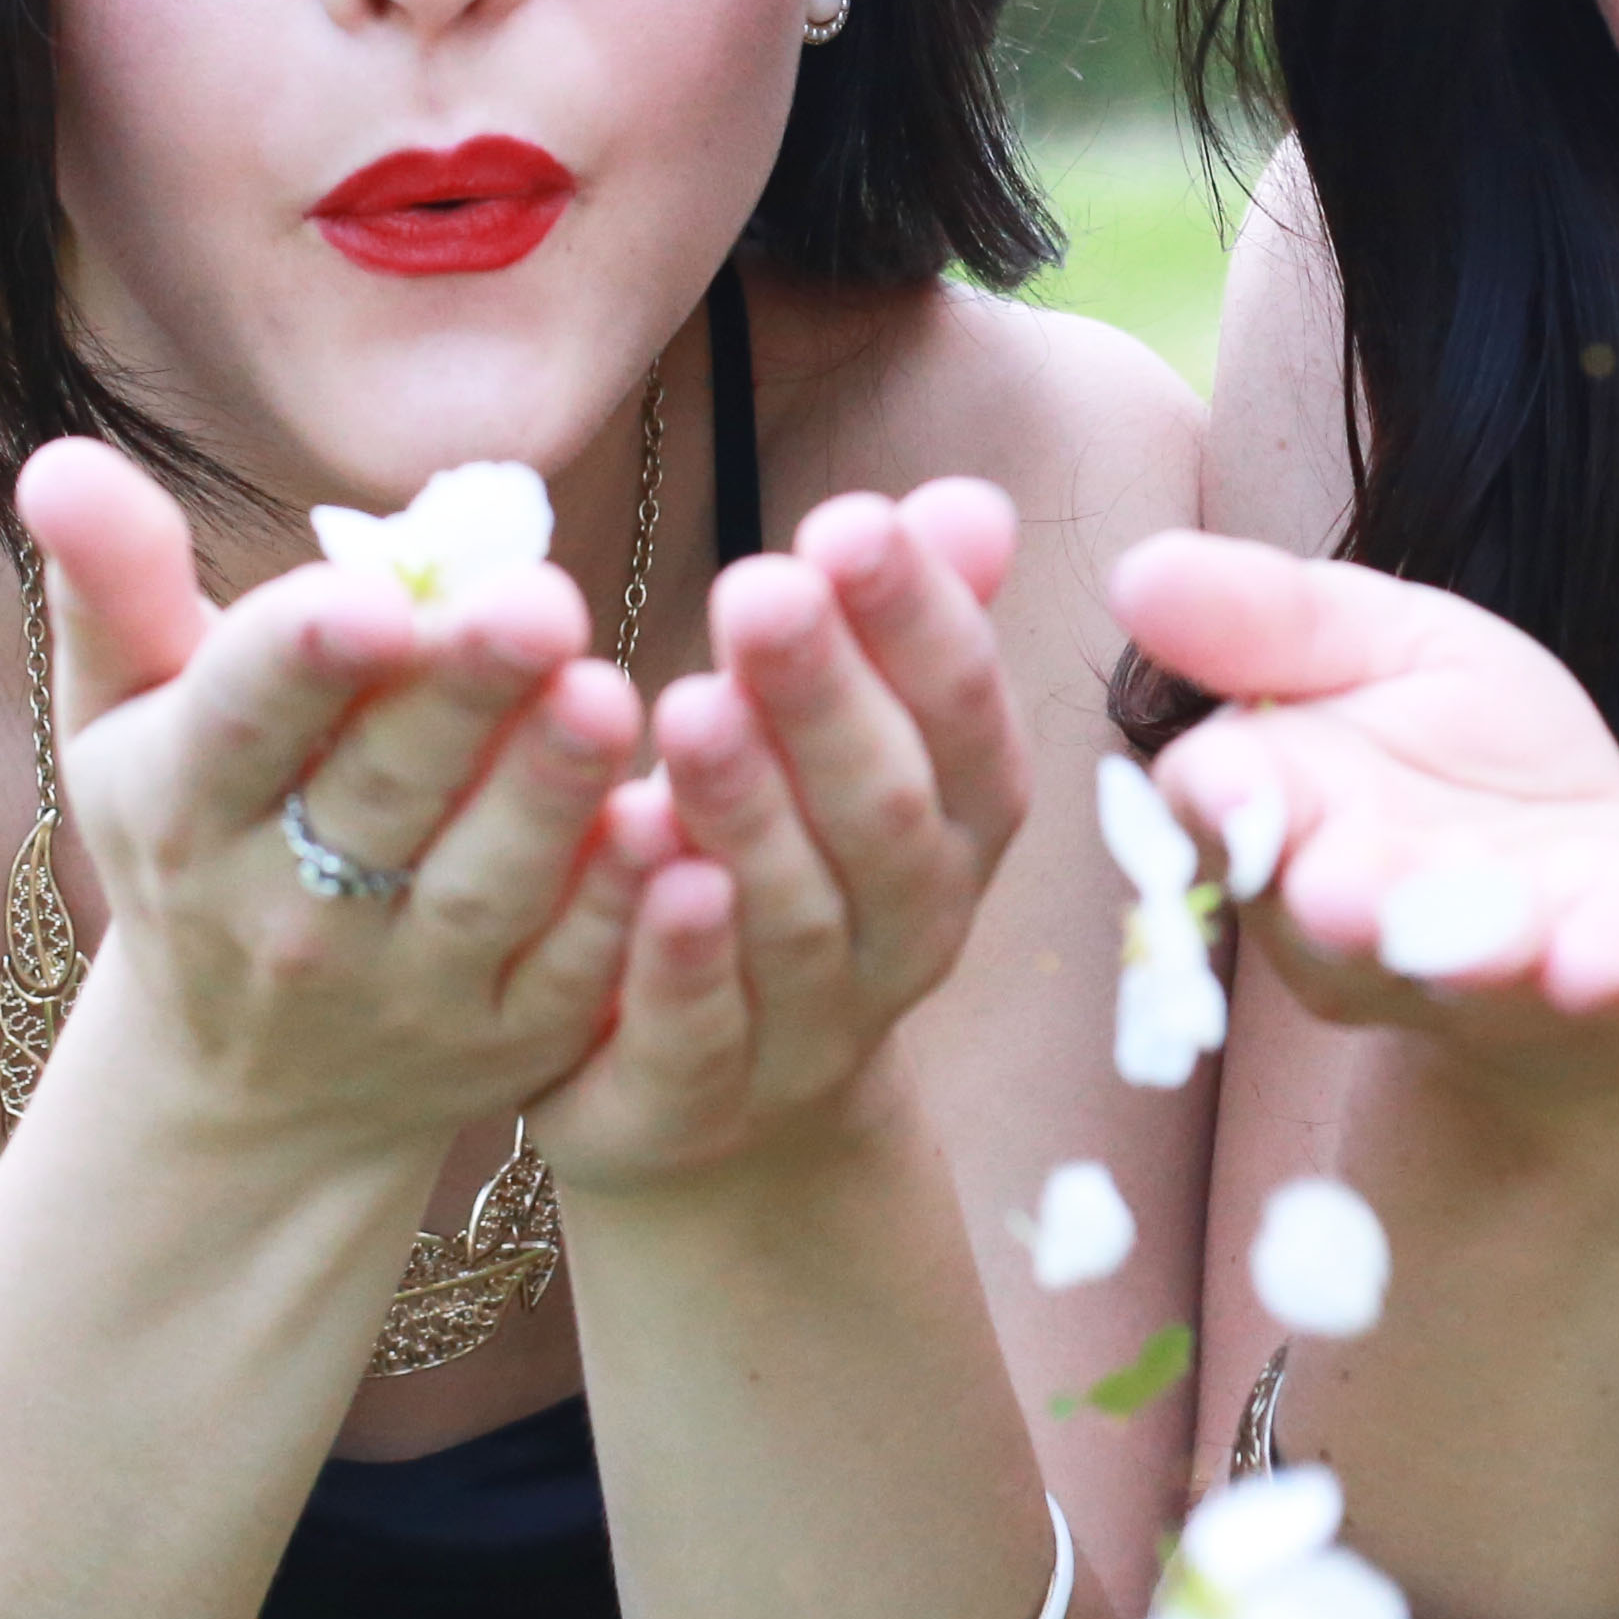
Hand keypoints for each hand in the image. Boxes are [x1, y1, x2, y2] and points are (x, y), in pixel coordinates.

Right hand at [21, 439, 645, 1170]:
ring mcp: (402, 991)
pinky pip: (570, 975)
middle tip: (540, 603)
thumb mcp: (128, 722)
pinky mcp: (506, 1045)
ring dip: (548, 794)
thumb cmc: (196, 839)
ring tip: (605, 694)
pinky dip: (620, 912)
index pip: (240, 721)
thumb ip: (116, 587)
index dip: (304, 659)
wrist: (249, 1086)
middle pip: (379, 792)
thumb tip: (58, 459)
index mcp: (182, 809)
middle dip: (458, 697)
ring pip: (483, 886)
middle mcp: (283, 912)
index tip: (375, 596)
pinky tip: (668, 825)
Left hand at [530, 482, 1031, 1189]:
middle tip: (760, 589)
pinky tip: (645, 868)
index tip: (849, 522)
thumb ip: (899, 632)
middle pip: (885, 817)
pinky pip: (700, 1037)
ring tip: (689, 706)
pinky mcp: (696, 1104)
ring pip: (794, 922)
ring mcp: (809, 1033)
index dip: (918, 625)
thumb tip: (973, 504)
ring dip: (750, 813)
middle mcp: (905, 936)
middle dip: (828, 700)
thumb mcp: (845, 751)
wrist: (720, 1115)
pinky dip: (679, 959)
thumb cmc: (781, 873)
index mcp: (954, 832)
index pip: (962, 722)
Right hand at [1109, 533, 1618, 1086]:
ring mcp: (1537, 979)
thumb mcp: (1379, 649)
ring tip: (1597, 953)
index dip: (1239, 816)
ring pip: (1527, 980)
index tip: (1240, 794)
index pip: (1241, 825)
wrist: (1612, 901)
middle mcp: (1402, 938)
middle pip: (1373, 931)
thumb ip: (1270, 621)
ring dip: (1559, 965)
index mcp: (1306, 840)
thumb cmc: (1472, 766)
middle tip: (1366, 899)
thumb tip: (1134, 569)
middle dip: (1385, 916)